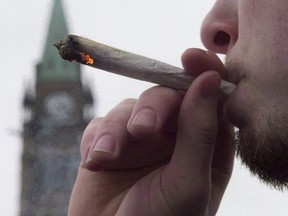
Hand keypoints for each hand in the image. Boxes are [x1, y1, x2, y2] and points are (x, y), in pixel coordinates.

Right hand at [68, 49, 234, 215]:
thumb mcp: (188, 183)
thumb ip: (199, 132)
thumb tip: (209, 80)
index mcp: (203, 147)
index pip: (210, 101)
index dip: (204, 74)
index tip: (191, 58)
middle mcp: (172, 138)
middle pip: (166, 97)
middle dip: (151, 108)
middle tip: (141, 130)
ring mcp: (139, 140)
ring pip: (129, 108)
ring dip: (115, 130)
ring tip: (105, 156)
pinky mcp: (109, 143)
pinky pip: (101, 124)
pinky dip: (96, 138)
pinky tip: (94, 161)